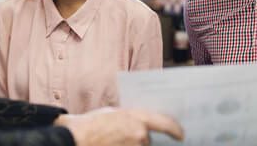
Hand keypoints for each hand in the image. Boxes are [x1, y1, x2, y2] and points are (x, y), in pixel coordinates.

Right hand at [54, 107, 183, 145]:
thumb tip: (139, 124)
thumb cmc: (89, 125)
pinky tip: (112, 144)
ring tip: (111, 141)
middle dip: (139, 141)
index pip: (166, 124)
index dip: (175, 130)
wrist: (75, 139)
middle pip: (148, 140)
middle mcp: (139, 135)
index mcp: (137, 118)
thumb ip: (128, 118)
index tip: (181, 135)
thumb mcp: (111, 113)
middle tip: (124, 138)